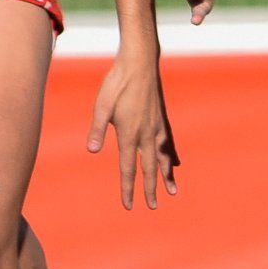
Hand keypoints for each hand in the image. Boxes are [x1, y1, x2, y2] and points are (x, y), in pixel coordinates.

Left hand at [85, 38, 179, 209]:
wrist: (139, 62)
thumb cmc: (117, 82)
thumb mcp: (101, 105)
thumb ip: (97, 129)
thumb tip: (92, 150)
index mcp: (129, 133)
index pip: (128, 168)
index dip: (128, 188)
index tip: (129, 206)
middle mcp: (146, 133)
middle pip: (149, 167)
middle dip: (150, 189)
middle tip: (153, 206)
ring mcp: (157, 126)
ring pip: (164, 157)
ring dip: (167, 176)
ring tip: (172, 191)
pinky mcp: (161, 118)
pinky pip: (169, 143)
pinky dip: (172, 156)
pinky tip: (175, 163)